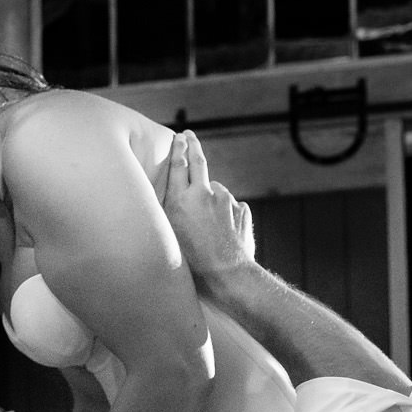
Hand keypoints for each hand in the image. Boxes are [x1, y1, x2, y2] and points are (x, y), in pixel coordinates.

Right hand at [161, 131, 254, 291]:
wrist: (227, 275)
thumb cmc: (193, 264)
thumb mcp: (169, 237)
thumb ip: (170, 213)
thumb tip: (171, 199)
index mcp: (181, 200)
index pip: (179, 165)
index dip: (178, 149)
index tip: (179, 138)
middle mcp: (203, 194)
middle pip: (199, 162)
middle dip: (193, 145)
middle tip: (189, 136)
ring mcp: (226, 200)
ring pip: (216, 190)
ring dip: (210, 197)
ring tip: (207, 223)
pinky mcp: (241, 209)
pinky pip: (230, 206)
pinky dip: (225, 212)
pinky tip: (222, 231)